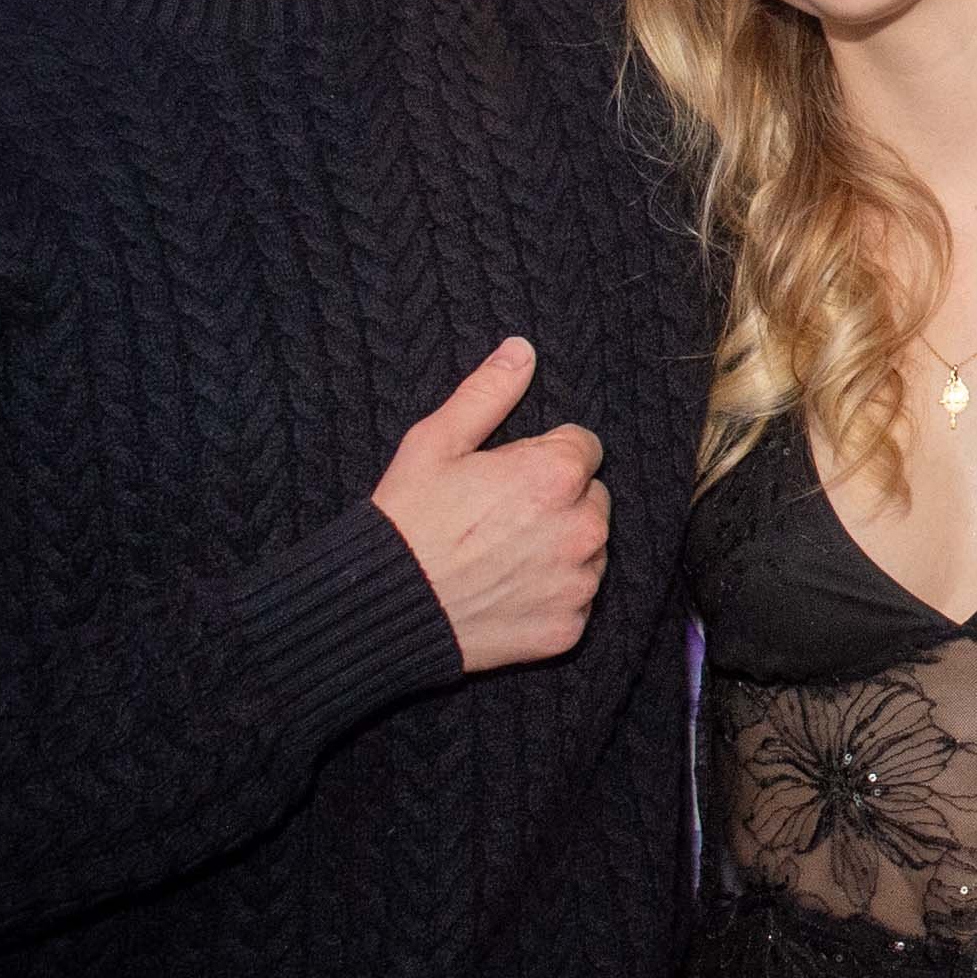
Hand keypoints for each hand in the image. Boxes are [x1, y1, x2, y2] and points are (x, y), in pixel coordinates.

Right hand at [374, 338, 609, 673]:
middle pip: (592, 498)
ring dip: (561, 548)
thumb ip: (488, 393)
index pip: (583, 447)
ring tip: (502, 555)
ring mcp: (579, 582)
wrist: (384, 607)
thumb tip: (522, 350)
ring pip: (589, 550)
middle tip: (502, 516)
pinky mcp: (569, 627)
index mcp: (556, 474)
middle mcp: (583, 527)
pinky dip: (551, 596)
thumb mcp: (436, 442)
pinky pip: (576, 600)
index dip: (543, 456)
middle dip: (559, 500)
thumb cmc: (407, 521)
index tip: (510, 473)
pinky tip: (507, 591)